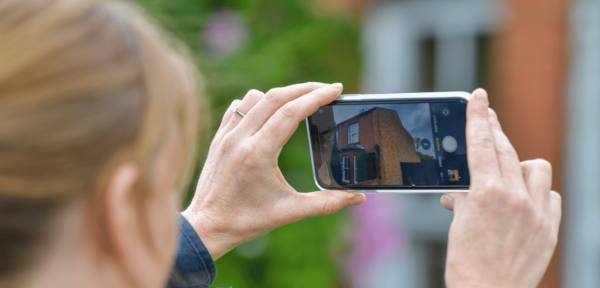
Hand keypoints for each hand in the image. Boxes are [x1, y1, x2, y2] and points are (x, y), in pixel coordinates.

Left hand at [182, 82, 366, 259]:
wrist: (207, 227)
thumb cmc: (246, 221)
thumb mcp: (289, 212)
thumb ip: (327, 204)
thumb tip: (359, 198)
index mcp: (258, 154)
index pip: (291, 112)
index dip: (317, 97)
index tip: (336, 89)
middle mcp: (239, 139)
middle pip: (275, 97)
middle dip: (305, 89)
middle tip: (327, 89)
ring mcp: (226, 136)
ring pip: (255, 97)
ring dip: (280, 94)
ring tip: (300, 102)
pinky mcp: (218, 137)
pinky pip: (238, 107)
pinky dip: (257, 103)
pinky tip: (268, 113)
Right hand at [440, 89, 561, 287]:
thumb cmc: (465, 264)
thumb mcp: (457, 225)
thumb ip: (463, 201)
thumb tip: (459, 195)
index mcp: (486, 194)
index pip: (480, 143)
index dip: (478, 115)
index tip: (478, 96)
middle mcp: (515, 198)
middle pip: (505, 148)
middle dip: (494, 129)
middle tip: (487, 117)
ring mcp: (536, 213)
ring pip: (535, 168)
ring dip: (519, 165)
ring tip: (507, 175)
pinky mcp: (549, 229)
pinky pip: (551, 195)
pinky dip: (539, 193)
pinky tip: (526, 202)